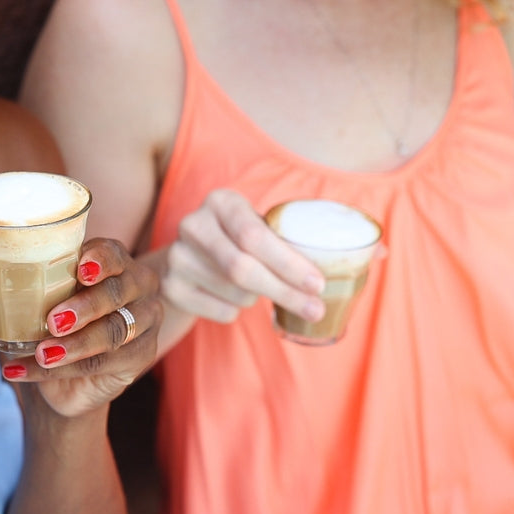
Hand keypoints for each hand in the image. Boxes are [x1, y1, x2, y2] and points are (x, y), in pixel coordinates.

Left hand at [0, 238, 161, 416]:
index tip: (80, 269)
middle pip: (117, 293)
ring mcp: (144, 322)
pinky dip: (61, 371)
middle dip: (85, 306)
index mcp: (111, 260)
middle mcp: (135, 286)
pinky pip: (104, 364)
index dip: (100, 259)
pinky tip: (23, 371)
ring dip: (75, 345)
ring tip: (41, 351)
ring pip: (113, 332)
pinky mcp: (141, 357)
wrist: (62, 374)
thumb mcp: (19, 302)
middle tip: (52, 320)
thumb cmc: (46, 320)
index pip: (113, 252)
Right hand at [163, 188, 325, 325]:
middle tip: (315, 309)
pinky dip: (237, 311)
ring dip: (257, 299)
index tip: (318, 284)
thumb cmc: (239, 240)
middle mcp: (192, 224)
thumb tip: (343, 270)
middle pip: (242, 268)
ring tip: (256, 288)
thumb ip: (288, 240)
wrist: (189, 256)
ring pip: (236, 293)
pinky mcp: (170, 286)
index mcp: (220, 201)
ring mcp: (176, 256)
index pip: (254, 236)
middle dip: (284, 291)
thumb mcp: (257, 226)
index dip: (288, 263)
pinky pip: (222, 312)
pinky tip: (230, 296)